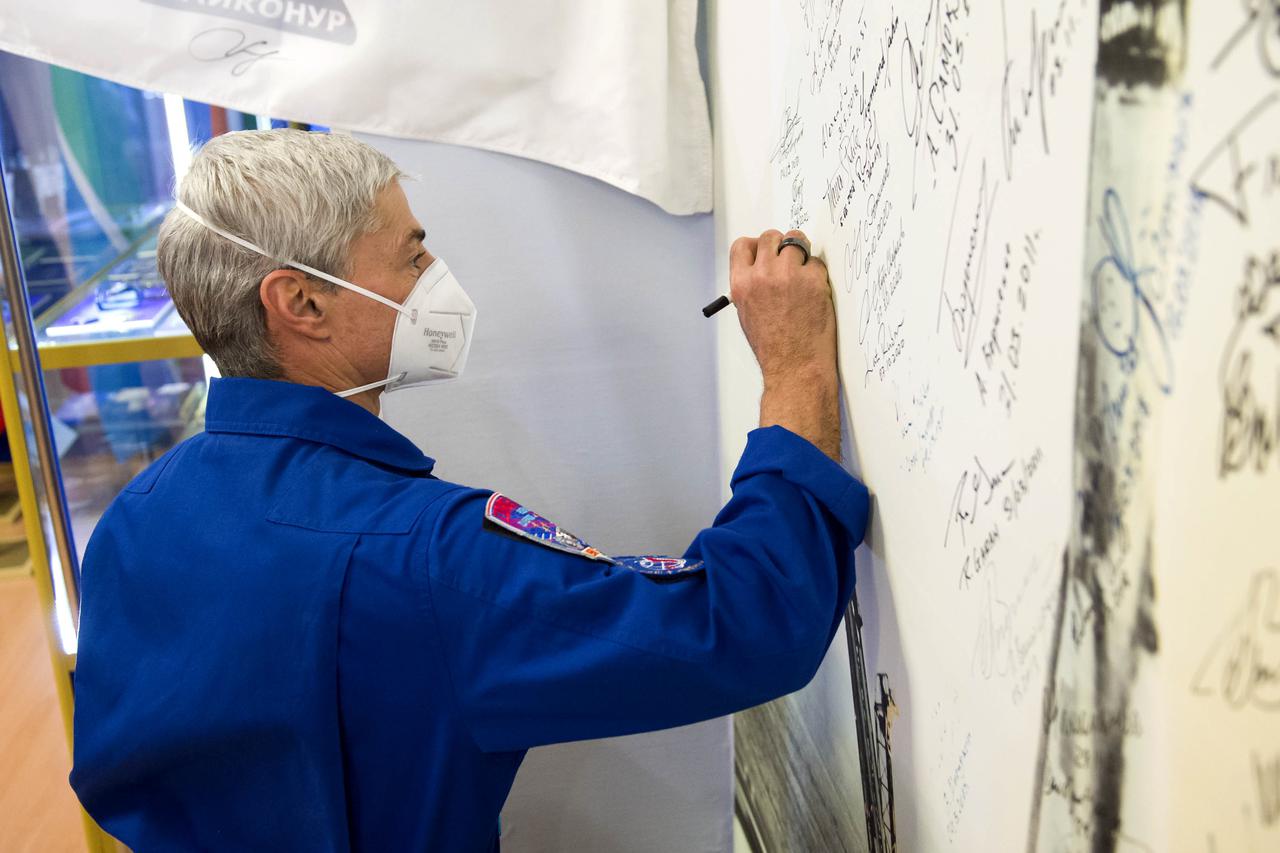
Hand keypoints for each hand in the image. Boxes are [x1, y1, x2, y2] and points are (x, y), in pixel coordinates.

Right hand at [729, 229, 835, 383]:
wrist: (795, 367)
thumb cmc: (773, 348)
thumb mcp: (747, 314)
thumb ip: (751, 286)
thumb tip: (762, 267)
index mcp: (741, 285)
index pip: (742, 245)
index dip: (756, 246)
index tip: (766, 251)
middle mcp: (762, 276)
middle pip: (770, 236)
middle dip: (781, 244)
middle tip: (790, 259)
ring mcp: (788, 275)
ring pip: (796, 241)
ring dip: (802, 254)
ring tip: (804, 275)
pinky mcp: (813, 280)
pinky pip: (817, 262)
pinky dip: (818, 273)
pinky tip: (816, 292)